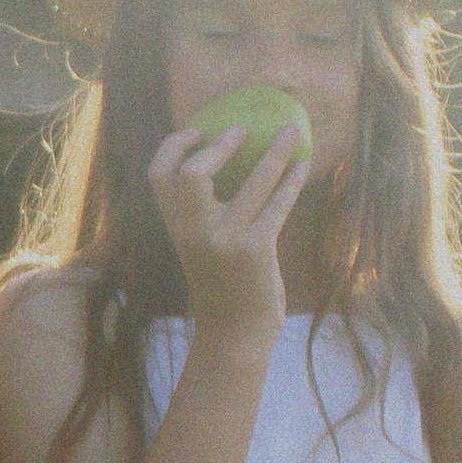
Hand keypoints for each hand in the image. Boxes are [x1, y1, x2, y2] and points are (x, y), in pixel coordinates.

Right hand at [147, 116, 311, 339]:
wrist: (234, 333)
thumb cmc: (222, 285)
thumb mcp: (200, 246)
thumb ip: (202, 213)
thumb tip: (228, 163)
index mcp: (176, 228)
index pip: (159, 175)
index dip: (174, 146)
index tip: (199, 130)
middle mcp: (194, 232)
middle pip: (189, 174)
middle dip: (219, 146)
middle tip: (242, 129)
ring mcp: (225, 241)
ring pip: (252, 182)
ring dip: (275, 152)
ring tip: (291, 131)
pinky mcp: (256, 250)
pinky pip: (277, 205)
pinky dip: (292, 182)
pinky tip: (302, 166)